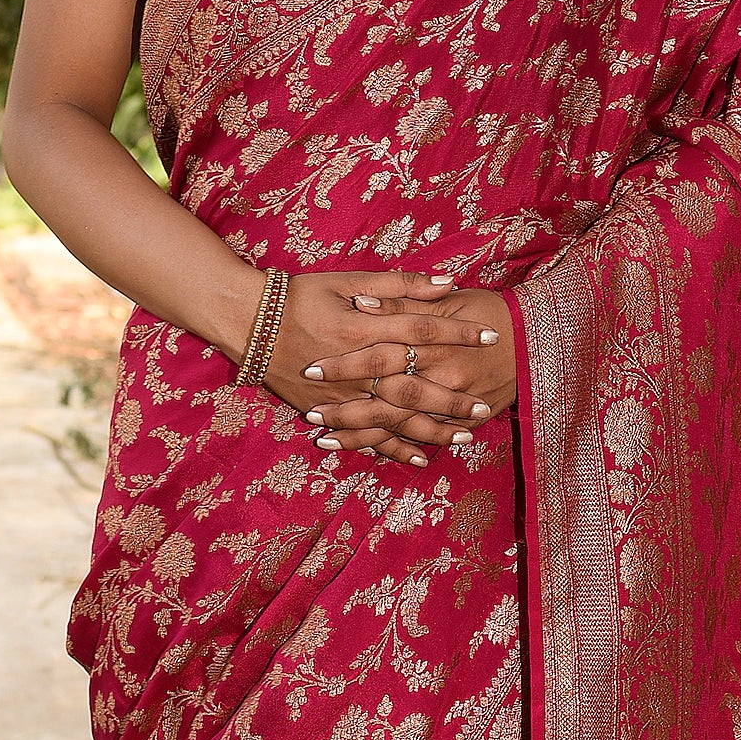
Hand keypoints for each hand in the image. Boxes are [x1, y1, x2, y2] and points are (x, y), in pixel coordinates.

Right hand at [268, 270, 519, 467]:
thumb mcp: (349, 279)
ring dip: (431, 431)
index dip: (460, 333)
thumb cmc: (301, 295)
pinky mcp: (328, 411)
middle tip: (484, 408)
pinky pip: (365, 436)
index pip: (423, 330)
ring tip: (464, 438)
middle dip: (451, 399)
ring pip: (395, 417)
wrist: (249, 322)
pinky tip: (418, 459)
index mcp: (364, 328)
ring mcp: (342, 393)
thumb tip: (447, 282)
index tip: (491, 337)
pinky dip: (391, 449)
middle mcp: (357, 365)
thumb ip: (399, 283)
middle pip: (414, 386)